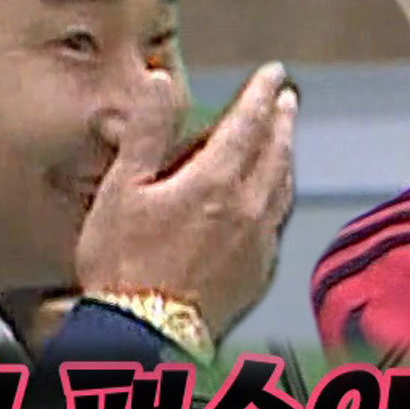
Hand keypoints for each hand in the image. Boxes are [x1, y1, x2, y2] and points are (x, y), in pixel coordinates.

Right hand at [76, 64, 298, 335]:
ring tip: (285, 142)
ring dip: (287, 157)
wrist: (144, 335)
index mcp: (216, 183)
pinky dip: (280, 199)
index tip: (274, 73)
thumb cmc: (123, 266)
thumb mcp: (122, 190)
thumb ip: (147, 132)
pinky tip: (272, 202)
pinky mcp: (259, 273)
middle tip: (287, 99)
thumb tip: (160, 81)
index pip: (249, 124)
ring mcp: (259, 243)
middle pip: (277, 152)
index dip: (262, 93)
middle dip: (282, 121)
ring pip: (284, 187)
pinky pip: (278, 224)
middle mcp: (248, 209)